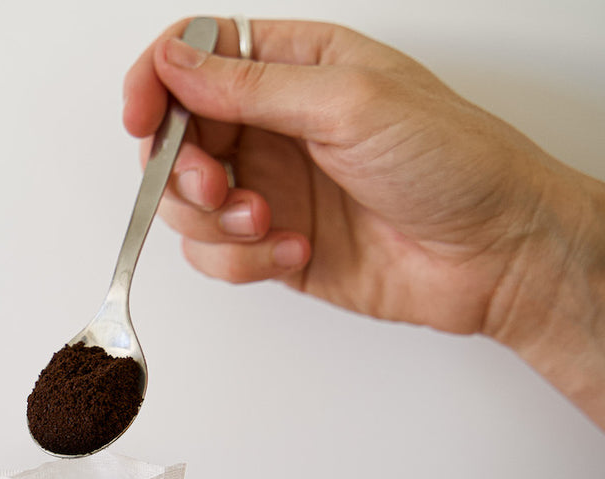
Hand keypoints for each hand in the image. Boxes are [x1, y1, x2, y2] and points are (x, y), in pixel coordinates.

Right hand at [123, 18, 604, 426]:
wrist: (496, 255)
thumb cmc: (454, 162)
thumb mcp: (349, 103)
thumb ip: (251, 86)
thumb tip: (175, 63)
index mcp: (293, 66)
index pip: (193, 58)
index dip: (155, 83)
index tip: (142, 117)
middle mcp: (272, 125)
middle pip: (174, 137)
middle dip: (181, 168)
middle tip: (215, 186)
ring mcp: (269, 187)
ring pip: (184, 202)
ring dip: (211, 220)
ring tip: (266, 223)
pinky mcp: (272, 244)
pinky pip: (215, 254)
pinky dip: (241, 261)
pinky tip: (294, 251)